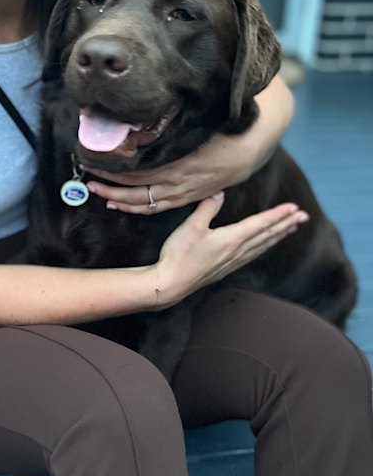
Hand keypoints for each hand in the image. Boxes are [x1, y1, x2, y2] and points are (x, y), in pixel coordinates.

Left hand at [86, 75, 293, 214]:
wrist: (252, 147)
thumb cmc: (222, 129)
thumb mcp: (197, 126)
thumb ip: (171, 130)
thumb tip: (140, 127)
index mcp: (179, 164)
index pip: (137, 171)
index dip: (114, 169)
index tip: (93, 159)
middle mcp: (179, 183)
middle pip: (136, 190)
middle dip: (109, 186)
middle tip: (87, 178)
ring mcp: (183, 193)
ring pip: (145, 203)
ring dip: (119, 200)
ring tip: (98, 193)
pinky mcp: (188, 197)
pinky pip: (158, 207)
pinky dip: (138, 208)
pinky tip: (122, 206)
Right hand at [152, 193, 308, 308]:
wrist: (171, 283)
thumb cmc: (179, 254)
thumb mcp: (191, 226)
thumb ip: (207, 207)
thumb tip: (220, 192)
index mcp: (232, 238)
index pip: (261, 224)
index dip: (278, 215)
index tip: (295, 208)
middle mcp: (237, 251)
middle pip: (267, 235)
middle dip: (286, 224)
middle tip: (304, 216)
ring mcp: (232, 261)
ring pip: (263, 246)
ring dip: (278, 236)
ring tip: (291, 229)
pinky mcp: (226, 268)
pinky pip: (253, 255)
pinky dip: (265, 247)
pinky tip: (265, 247)